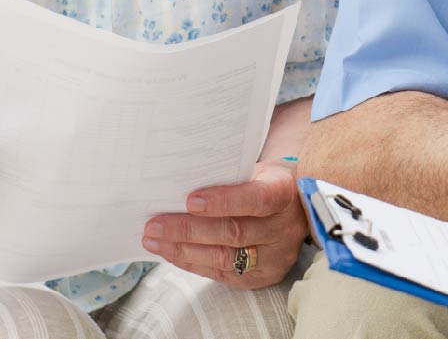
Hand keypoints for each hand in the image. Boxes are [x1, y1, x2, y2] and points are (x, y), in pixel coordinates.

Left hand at [143, 161, 304, 287]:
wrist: (293, 207)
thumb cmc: (262, 182)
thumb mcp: (254, 171)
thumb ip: (227, 179)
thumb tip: (177, 185)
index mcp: (285, 193)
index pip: (256, 199)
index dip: (223, 201)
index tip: (190, 200)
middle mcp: (285, 228)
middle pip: (234, 232)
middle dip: (189, 230)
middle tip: (154, 225)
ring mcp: (276, 257)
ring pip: (225, 257)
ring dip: (183, 250)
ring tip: (153, 240)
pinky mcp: (263, 276)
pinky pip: (223, 273)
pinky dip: (192, 262)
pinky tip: (171, 252)